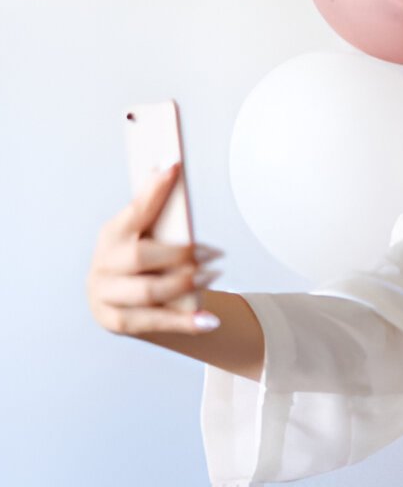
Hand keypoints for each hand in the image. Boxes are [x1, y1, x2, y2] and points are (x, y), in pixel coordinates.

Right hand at [86, 163, 224, 335]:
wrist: (119, 300)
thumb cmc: (141, 259)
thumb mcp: (147, 234)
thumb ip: (159, 215)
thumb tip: (172, 172)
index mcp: (111, 235)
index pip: (134, 211)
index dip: (153, 190)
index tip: (174, 167)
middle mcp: (103, 264)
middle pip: (142, 257)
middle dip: (180, 254)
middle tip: (213, 253)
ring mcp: (106, 295)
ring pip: (149, 292)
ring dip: (185, 284)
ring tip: (214, 276)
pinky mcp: (118, 322)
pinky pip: (155, 322)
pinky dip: (185, 322)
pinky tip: (210, 321)